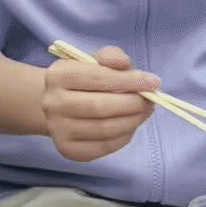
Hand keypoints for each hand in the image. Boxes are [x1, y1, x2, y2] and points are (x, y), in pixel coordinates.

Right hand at [42, 46, 157, 162]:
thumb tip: (124, 65)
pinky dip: (123, 137)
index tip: (153, 82)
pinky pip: (103, 146)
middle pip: (99, 106)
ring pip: (103, 129)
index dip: (129, 81)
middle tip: (150, 101)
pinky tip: (130, 126)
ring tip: (144, 112)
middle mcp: (53, 103)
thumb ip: (111, 57)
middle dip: (133, 104)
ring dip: (132, 121)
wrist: (56, 105)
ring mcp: (58, 129)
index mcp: (58, 75)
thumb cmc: (82, 80)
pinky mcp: (67, 149)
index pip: (97, 78)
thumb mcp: (95, 61)